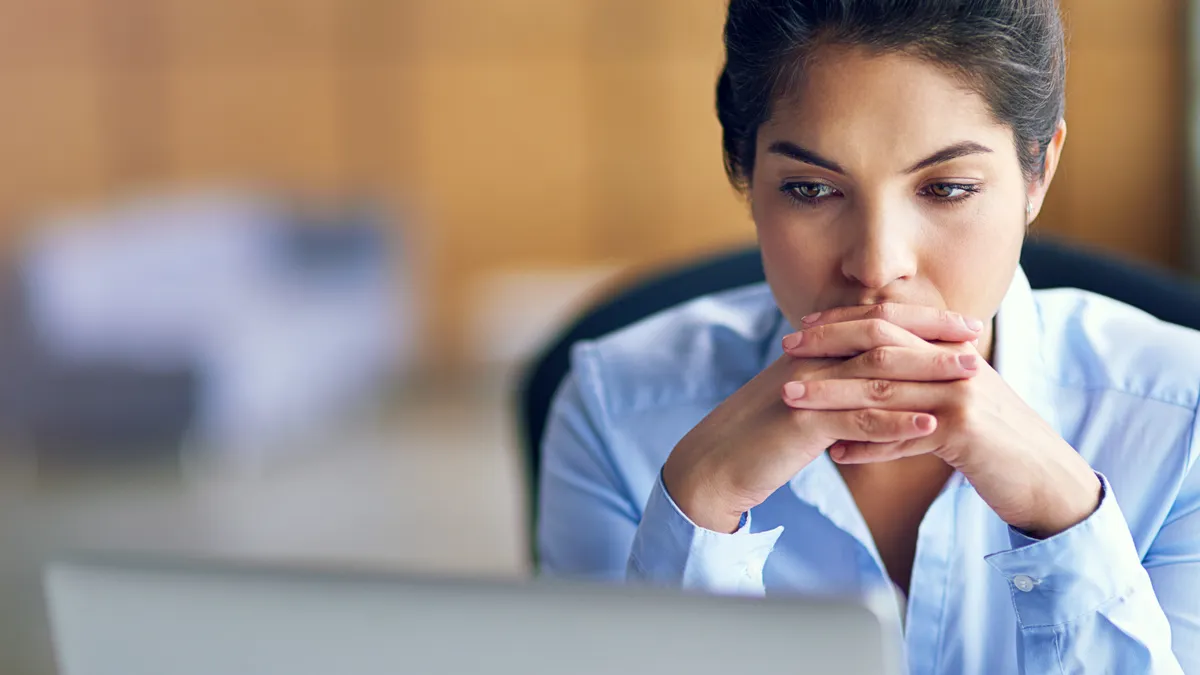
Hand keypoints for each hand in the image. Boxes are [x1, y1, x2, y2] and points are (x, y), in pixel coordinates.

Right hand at [662, 307, 982, 532]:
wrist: (714, 463)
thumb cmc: (760, 436)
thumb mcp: (802, 400)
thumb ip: (837, 384)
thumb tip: (878, 379)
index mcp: (813, 350)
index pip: (874, 322)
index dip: (921, 319)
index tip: (963, 324)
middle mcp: (810, 359)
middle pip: (881, 337)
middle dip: (933, 336)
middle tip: (977, 338)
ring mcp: (806, 389)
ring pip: (876, 372)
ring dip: (927, 373)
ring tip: (971, 377)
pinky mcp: (801, 423)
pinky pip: (857, 420)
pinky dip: (897, 422)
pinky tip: (931, 427)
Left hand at [784, 305, 1101, 538]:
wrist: (1047, 479)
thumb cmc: (995, 445)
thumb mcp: (955, 407)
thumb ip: (916, 390)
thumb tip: (865, 392)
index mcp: (951, 351)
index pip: (890, 323)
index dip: (844, 322)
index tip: (802, 328)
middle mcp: (956, 365)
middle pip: (881, 345)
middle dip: (828, 345)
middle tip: (786, 350)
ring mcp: (962, 396)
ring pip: (884, 390)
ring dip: (832, 395)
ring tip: (792, 399)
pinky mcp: (966, 433)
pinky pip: (904, 436)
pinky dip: (868, 446)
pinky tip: (836, 454)